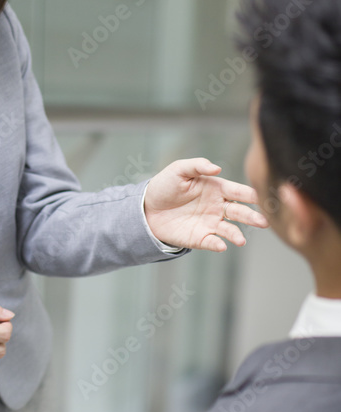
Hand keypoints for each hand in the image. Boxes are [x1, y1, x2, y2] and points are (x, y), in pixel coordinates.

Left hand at [144, 158, 267, 251]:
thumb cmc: (165, 185)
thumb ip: (198, 166)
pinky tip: (221, 245)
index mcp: (216, 189)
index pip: (237, 191)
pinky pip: (212, 242)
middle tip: (263, 222)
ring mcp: (210, 223)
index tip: (260, 198)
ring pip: (230, 230)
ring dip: (236, 234)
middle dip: (252, 217)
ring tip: (240, 240)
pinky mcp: (200, 237)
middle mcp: (217, 207)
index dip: (249, 194)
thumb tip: (217, 167)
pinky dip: (218, 244)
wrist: (147, 208)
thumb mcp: (179, 170)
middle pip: (239, 212)